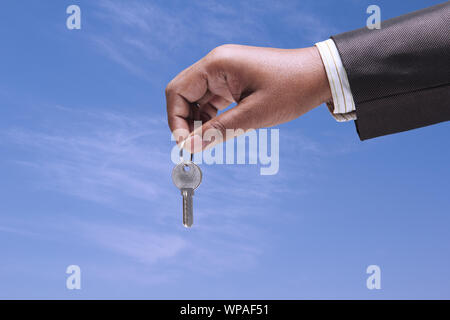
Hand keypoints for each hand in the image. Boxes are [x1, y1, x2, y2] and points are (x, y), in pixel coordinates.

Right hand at [165, 44, 330, 152]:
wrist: (320, 76)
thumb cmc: (291, 89)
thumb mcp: (253, 115)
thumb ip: (219, 131)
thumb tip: (190, 148)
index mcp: (217, 64)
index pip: (178, 91)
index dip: (175, 120)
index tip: (184, 145)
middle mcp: (217, 65)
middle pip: (184, 95)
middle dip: (185, 123)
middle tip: (194, 148)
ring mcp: (225, 73)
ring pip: (197, 100)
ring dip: (198, 123)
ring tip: (207, 144)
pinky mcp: (233, 82)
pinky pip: (212, 101)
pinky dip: (211, 119)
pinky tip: (217, 133)